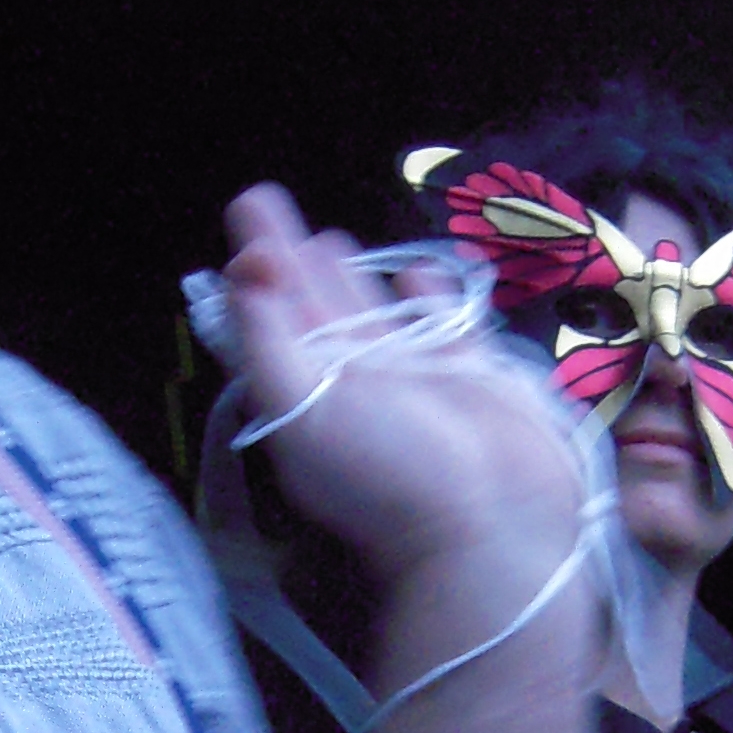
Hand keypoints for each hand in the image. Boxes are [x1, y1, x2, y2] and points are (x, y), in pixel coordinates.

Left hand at [219, 186, 580, 584]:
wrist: (489, 527)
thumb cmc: (387, 472)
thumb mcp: (301, 406)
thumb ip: (266, 335)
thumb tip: (243, 263)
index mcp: (305, 384)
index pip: (270, 310)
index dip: (255, 262)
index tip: (247, 204)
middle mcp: (352, 379)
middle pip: (313, 304)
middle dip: (290, 259)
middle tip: (268, 205)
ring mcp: (412, 376)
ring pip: (373, 310)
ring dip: (352, 275)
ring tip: (331, 238)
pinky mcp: (470, 376)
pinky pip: (443, 322)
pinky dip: (430, 294)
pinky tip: (417, 269)